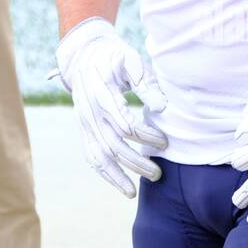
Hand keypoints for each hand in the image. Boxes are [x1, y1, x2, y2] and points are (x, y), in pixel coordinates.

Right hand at [57, 18, 166, 197]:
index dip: (146, 136)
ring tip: (134, 191)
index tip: (164, 142)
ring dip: (117, 175)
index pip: (124, 123)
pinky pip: (90, 155)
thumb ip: (145, 83)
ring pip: (98, 155)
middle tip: (158, 172)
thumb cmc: (114, 58)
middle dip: (136, 162)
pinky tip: (121, 185)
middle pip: (112, 145)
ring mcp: (84, 123)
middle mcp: (89, 112)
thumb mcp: (131, 61)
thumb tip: (160, 107)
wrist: (84, 56)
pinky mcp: (83, 130)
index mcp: (102, 94)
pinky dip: (104, 173)